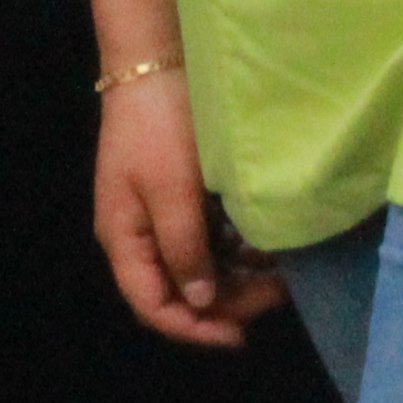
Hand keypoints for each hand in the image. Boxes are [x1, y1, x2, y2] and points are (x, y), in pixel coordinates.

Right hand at [92, 72, 283, 347]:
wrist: (156, 68)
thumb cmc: (157, 131)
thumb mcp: (171, 191)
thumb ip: (184, 249)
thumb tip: (201, 301)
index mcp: (124, 239)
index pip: (151, 306)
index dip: (194, 329)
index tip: (242, 335)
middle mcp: (139, 237)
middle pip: (179, 293)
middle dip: (227, 302)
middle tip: (276, 290)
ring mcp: (161, 219)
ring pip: (199, 272)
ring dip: (238, 278)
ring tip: (277, 268)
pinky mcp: (181, 202)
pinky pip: (209, 244)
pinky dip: (237, 252)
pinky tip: (264, 243)